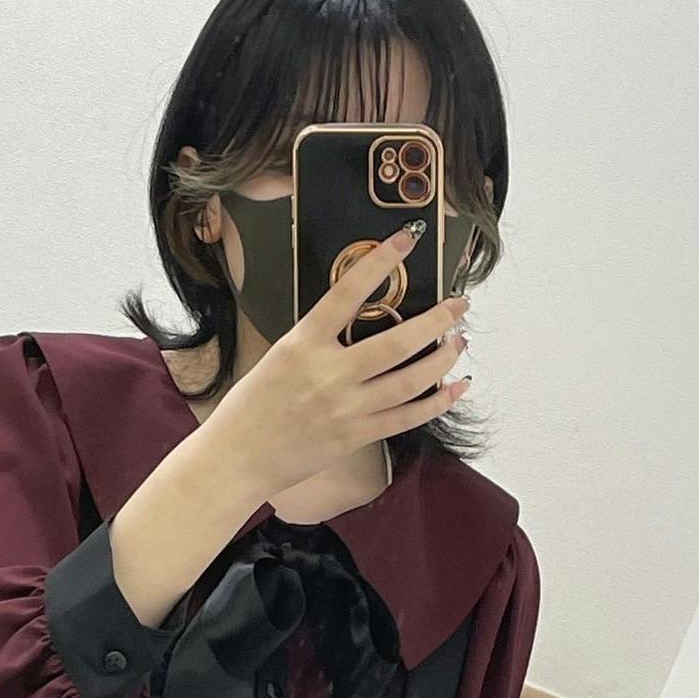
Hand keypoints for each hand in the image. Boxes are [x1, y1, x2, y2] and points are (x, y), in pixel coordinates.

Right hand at [200, 225, 470, 501]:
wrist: (238, 458)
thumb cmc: (251, 406)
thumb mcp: (279, 356)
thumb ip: (319, 340)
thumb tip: (360, 323)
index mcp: (303, 345)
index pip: (348, 293)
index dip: (380, 262)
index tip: (407, 239)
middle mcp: (330, 374)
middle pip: (398, 341)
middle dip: (438, 319)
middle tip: (460, 304)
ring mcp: (348, 408)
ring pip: (412, 380)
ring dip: (443, 358)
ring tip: (459, 341)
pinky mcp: (357, 437)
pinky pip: (408, 417)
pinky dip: (438, 402)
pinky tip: (457, 387)